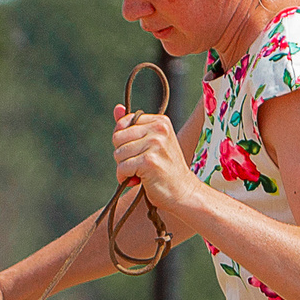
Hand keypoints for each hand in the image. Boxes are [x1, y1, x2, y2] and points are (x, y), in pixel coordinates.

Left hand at [111, 104, 197, 222]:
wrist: (183, 192)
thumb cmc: (165, 169)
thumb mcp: (151, 143)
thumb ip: (133, 126)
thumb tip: (117, 107)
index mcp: (160, 121)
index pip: (123, 123)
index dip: (123, 141)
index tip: (136, 152)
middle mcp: (159, 129)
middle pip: (117, 138)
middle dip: (122, 154)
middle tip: (137, 164)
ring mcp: (155, 144)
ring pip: (118, 154)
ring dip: (124, 168)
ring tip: (140, 173)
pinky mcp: (149, 161)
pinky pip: (122, 167)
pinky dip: (124, 178)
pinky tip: (137, 181)